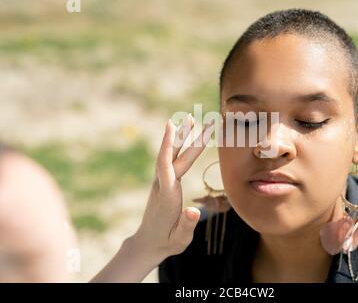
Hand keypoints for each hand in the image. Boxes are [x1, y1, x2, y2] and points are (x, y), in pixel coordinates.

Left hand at [91, 114, 214, 281]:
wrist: (149, 243)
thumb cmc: (167, 242)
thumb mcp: (179, 239)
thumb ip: (186, 225)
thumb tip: (195, 210)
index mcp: (167, 195)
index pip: (167, 165)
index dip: (169, 145)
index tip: (171, 125)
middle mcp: (163, 184)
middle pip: (175, 156)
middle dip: (189, 137)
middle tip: (204, 120)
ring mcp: (162, 182)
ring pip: (173, 155)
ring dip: (183, 137)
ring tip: (192, 119)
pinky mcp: (165, 182)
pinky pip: (172, 160)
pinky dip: (179, 146)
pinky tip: (185, 137)